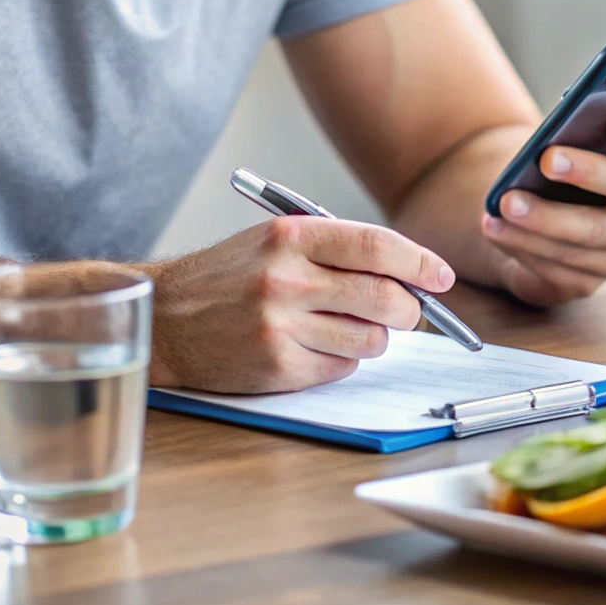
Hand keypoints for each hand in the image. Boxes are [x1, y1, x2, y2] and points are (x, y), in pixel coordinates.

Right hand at [140, 217, 453, 392]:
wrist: (164, 318)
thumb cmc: (226, 277)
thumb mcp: (273, 241)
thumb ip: (335, 250)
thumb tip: (409, 273)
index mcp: (290, 237)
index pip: (377, 246)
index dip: (420, 262)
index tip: (441, 276)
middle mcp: (286, 279)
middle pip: (385, 297)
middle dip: (410, 308)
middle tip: (407, 311)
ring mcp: (280, 326)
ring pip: (370, 340)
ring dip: (375, 338)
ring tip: (350, 327)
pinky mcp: (277, 367)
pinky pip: (341, 368)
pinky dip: (342, 360)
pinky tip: (316, 346)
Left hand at [481, 113, 605, 305]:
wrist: (558, 215)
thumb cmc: (575, 161)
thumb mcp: (584, 141)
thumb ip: (583, 132)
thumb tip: (552, 138)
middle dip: (587, 173)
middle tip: (547, 159)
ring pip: (588, 235)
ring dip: (542, 219)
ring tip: (506, 203)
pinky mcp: (594, 278)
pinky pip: (560, 265)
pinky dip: (524, 244)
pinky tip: (497, 229)